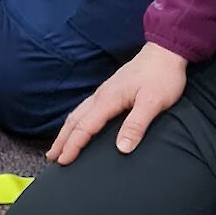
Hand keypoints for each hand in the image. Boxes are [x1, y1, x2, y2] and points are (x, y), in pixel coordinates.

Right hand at [48, 43, 186, 163]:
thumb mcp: (153, 103)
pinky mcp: (109, 91)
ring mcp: (103, 92)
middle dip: (61, 140)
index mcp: (108, 100)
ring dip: (66, 131)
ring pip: (77, 114)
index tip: (63, 161)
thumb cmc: (161, 77)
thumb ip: (136, 125)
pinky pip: (85, 109)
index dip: (73, 145)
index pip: (84, 127)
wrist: (164, 53)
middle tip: (51, 157)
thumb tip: (122, 148)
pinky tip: (77, 125)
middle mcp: (100, 96)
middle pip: (74, 120)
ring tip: (59, 145)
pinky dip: (75, 121)